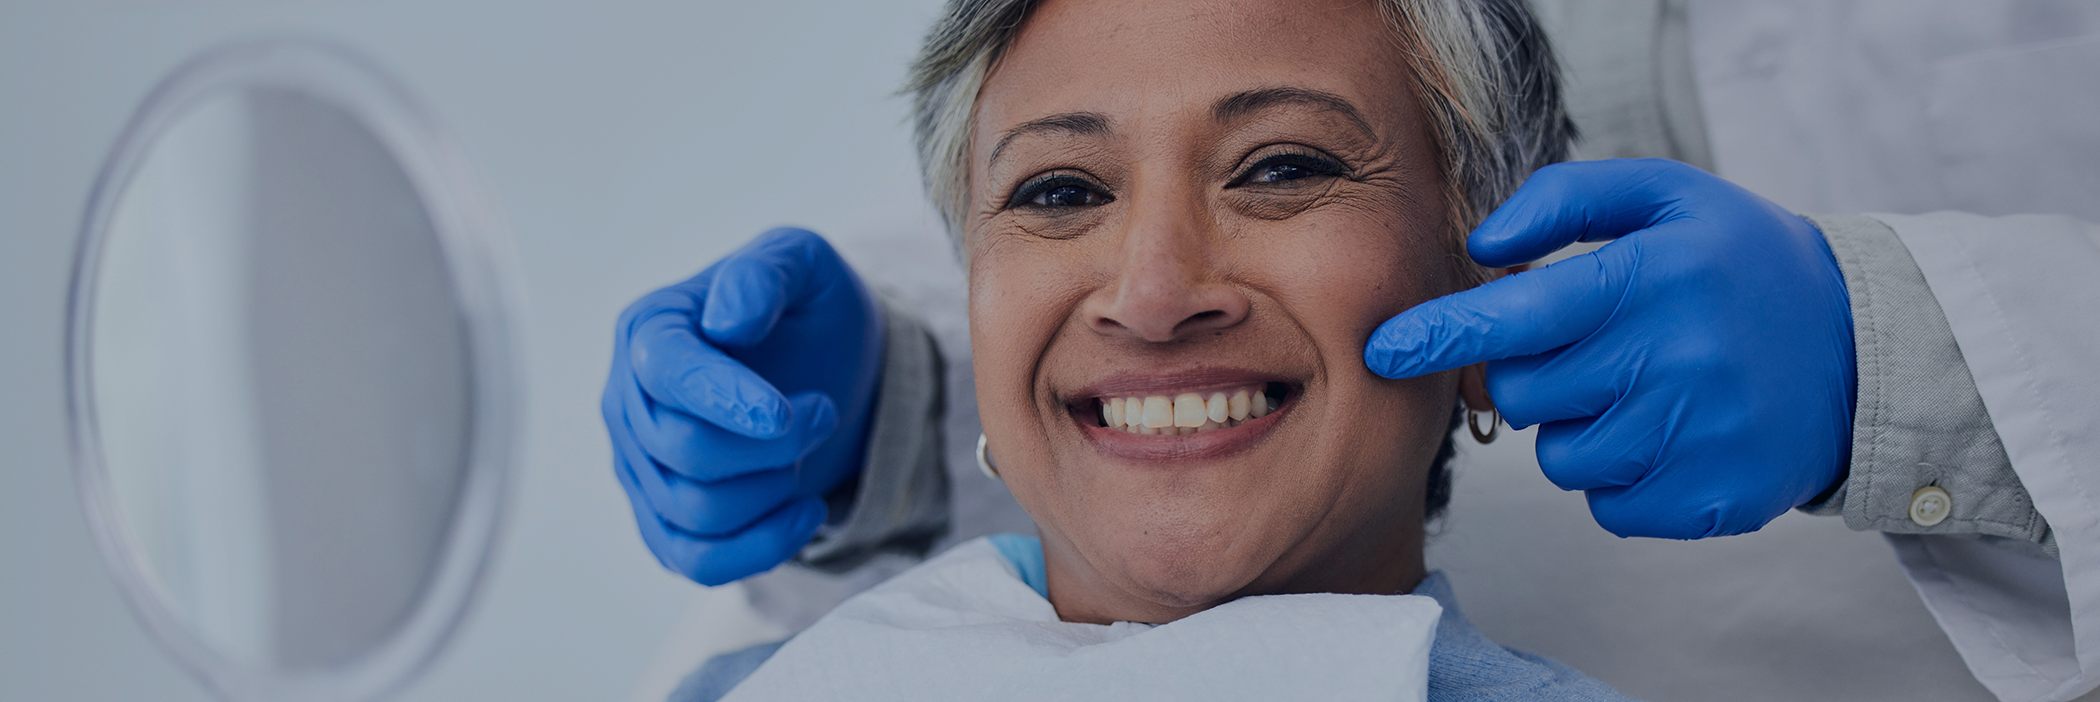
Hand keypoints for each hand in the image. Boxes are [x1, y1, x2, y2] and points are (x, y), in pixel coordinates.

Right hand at [603, 227, 884, 584]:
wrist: (830, 369)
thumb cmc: (808, 310)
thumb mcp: (802, 262)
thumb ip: (764, 272)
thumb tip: (726, 321)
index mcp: (648, 328)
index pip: (663, 372)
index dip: (722, 398)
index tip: (784, 414)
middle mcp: (626, 401)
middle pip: (682, 449)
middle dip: (772, 443)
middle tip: (821, 411)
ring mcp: (639, 467)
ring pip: (695, 511)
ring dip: (775, 487)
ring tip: (813, 447)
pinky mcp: (664, 521)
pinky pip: (697, 562)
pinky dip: (761, 547)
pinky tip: (808, 511)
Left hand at [1364, 159, 1854, 538]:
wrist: (1861, 349)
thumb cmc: (1739, 265)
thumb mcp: (1666, 196)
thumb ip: (1565, 199)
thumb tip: (1483, 246)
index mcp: (1655, 277)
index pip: (1518, 314)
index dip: (1441, 333)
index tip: (1384, 349)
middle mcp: (1675, 359)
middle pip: (1525, 392)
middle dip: (1534, 372)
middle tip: (1594, 347)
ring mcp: (1695, 437)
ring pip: (1560, 455)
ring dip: (1579, 427)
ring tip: (1644, 388)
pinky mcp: (1709, 501)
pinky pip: (1606, 505)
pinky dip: (1620, 476)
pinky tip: (1669, 434)